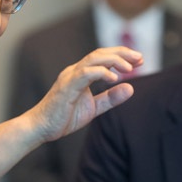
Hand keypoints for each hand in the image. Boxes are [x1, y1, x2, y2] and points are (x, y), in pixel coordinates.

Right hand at [26, 46, 142, 141]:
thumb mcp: (93, 108)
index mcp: (81, 74)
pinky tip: (114, 78)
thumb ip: (110, 98)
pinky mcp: (66, 87)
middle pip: (101, 53)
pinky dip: (101, 73)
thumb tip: (130, 87)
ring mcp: (70, 77)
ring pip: (94, 59)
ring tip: (130, 67)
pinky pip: (85, 74)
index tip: (140, 61)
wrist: (40, 128)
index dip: (122, 56)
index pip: (103, 57)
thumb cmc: (63, 117)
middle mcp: (75, 71)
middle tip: (140, 58)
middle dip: (122, 53)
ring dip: (114, 60)